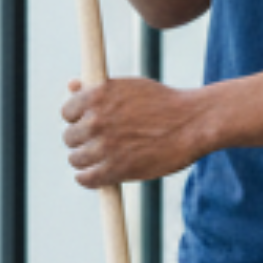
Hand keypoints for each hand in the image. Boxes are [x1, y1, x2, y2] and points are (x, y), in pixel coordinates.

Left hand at [62, 76, 212, 187]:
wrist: (194, 122)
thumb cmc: (165, 103)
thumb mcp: (130, 87)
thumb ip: (97, 89)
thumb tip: (72, 84)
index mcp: (97, 96)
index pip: (67, 112)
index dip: (79, 119)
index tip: (91, 125)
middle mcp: (96, 120)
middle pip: (70, 137)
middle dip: (83, 140)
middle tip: (102, 143)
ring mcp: (104, 146)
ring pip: (76, 159)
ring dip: (86, 160)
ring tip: (104, 159)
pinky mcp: (115, 168)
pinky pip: (86, 178)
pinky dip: (88, 178)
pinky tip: (96, 175)